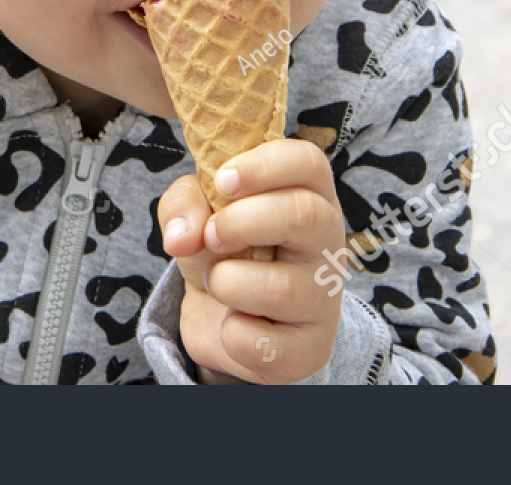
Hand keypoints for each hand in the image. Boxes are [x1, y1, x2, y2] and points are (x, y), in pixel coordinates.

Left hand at [158, 137, 342, 383]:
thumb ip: (184, 206)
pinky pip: (265, 344)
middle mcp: (327, 242)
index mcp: (308, 195)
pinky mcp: (310, 349)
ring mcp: (324, 298)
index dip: (263, 166)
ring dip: (227, 282)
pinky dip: (232, 334)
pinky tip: (235, 323)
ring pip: (280, 288)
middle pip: (302, 214)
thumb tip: (182, 236)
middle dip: (239, 222)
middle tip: (211, 236)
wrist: (224, 317)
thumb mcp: (198, 212)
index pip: (308, 162)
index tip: (224, 182)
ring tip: (220, 281)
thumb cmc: (223, 248)